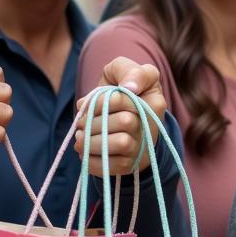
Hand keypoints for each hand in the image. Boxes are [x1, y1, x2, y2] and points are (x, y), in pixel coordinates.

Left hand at [75, 57, 166, 174]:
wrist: (120, 119)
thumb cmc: (118, 90)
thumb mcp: (122, 69)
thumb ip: (127, 70)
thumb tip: (129, 88)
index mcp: (154, 99)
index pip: (125, 99)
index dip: (100, 100)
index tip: (90, 102)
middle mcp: (152, 124)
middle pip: (124, 121)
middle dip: (94, 121)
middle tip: (82, 122)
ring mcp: (143, 147)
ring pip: (119, 143)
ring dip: (91, 141)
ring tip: (81, 137)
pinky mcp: (130, 165)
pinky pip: (111, 166)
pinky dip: (91, 160)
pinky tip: (86, 151)